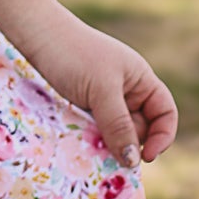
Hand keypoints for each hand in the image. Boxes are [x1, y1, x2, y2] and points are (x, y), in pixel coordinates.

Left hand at [20, 6, 177, 167]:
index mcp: (140, 80)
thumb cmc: (73, 55)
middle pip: (139, 129)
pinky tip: (79, 146)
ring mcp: (101, 100)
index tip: (146, 157)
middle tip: (111, 158)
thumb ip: (119, 125)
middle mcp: (125, 91)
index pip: (165, 113)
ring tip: (93, 152)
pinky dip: (89, 140)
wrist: (33, 36)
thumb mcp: (101, 90)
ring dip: (106, 145)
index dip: (163, 136)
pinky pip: (93, 131)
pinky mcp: (79, 108)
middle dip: (128, 144)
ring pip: (113, 133)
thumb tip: (133, 161)